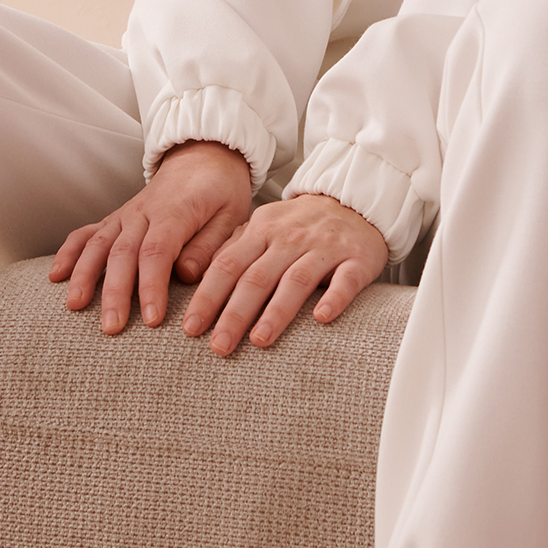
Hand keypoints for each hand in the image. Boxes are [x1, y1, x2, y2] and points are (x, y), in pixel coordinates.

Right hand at [50, 141, 253, 333]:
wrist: (204, 157)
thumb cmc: (221, 192)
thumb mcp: (231, 215)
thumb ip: (209, 246)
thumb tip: (186, 275)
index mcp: (175, 213)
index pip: (157, 252)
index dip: (151, 286)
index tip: (151, 319)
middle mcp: (143, 212)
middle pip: (123, 253)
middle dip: (114, 292)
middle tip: (111, 327)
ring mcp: (125, 214)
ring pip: (98, 244)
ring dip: (84, 275)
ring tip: (74, 305)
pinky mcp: (115, 218)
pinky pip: (87, 233)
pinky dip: (69, 252)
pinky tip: (56, 276)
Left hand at [181, 192, 389, 354]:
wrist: (355, 201)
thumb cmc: (302, 224)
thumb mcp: (263, 226)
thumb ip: (233, 249)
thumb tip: (195, 278)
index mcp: (261, 231)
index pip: (227, 265)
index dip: (207, 297)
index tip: (191, 328)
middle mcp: (290, 238)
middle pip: (257, 277)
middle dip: (234, 314)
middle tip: (218, 347)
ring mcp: (325, 247)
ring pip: (296, 280)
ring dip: (276, 312)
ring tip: (259, 341)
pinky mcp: (357, 258)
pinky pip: (346, 280)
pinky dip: (334, 298)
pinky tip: (321, 318)